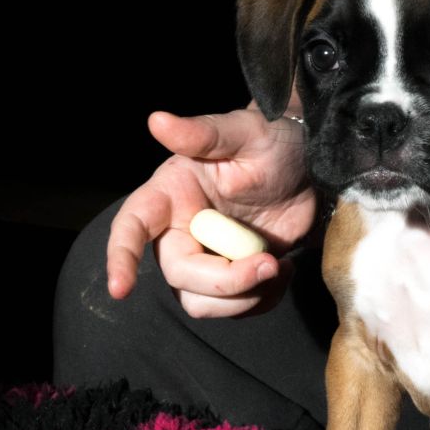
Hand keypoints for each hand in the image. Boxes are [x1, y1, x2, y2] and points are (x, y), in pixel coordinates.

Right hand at [106, 103, 315, 317]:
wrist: (310, 168)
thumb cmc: (272, 142)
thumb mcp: (245, 132)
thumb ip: (203, 133)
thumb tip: (157, 121)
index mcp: (172, 194)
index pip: (133, 226)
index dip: (121, 256)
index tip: (120, 288)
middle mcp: (181, 230)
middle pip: (180, 276)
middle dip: (226, 282)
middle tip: (270, 264)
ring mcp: (207, 257)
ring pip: (203, 303)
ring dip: (244, 298)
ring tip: (278, 267)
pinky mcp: (234, 276)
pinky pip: (235, 308)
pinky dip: (263, 300)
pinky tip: (284, 270)